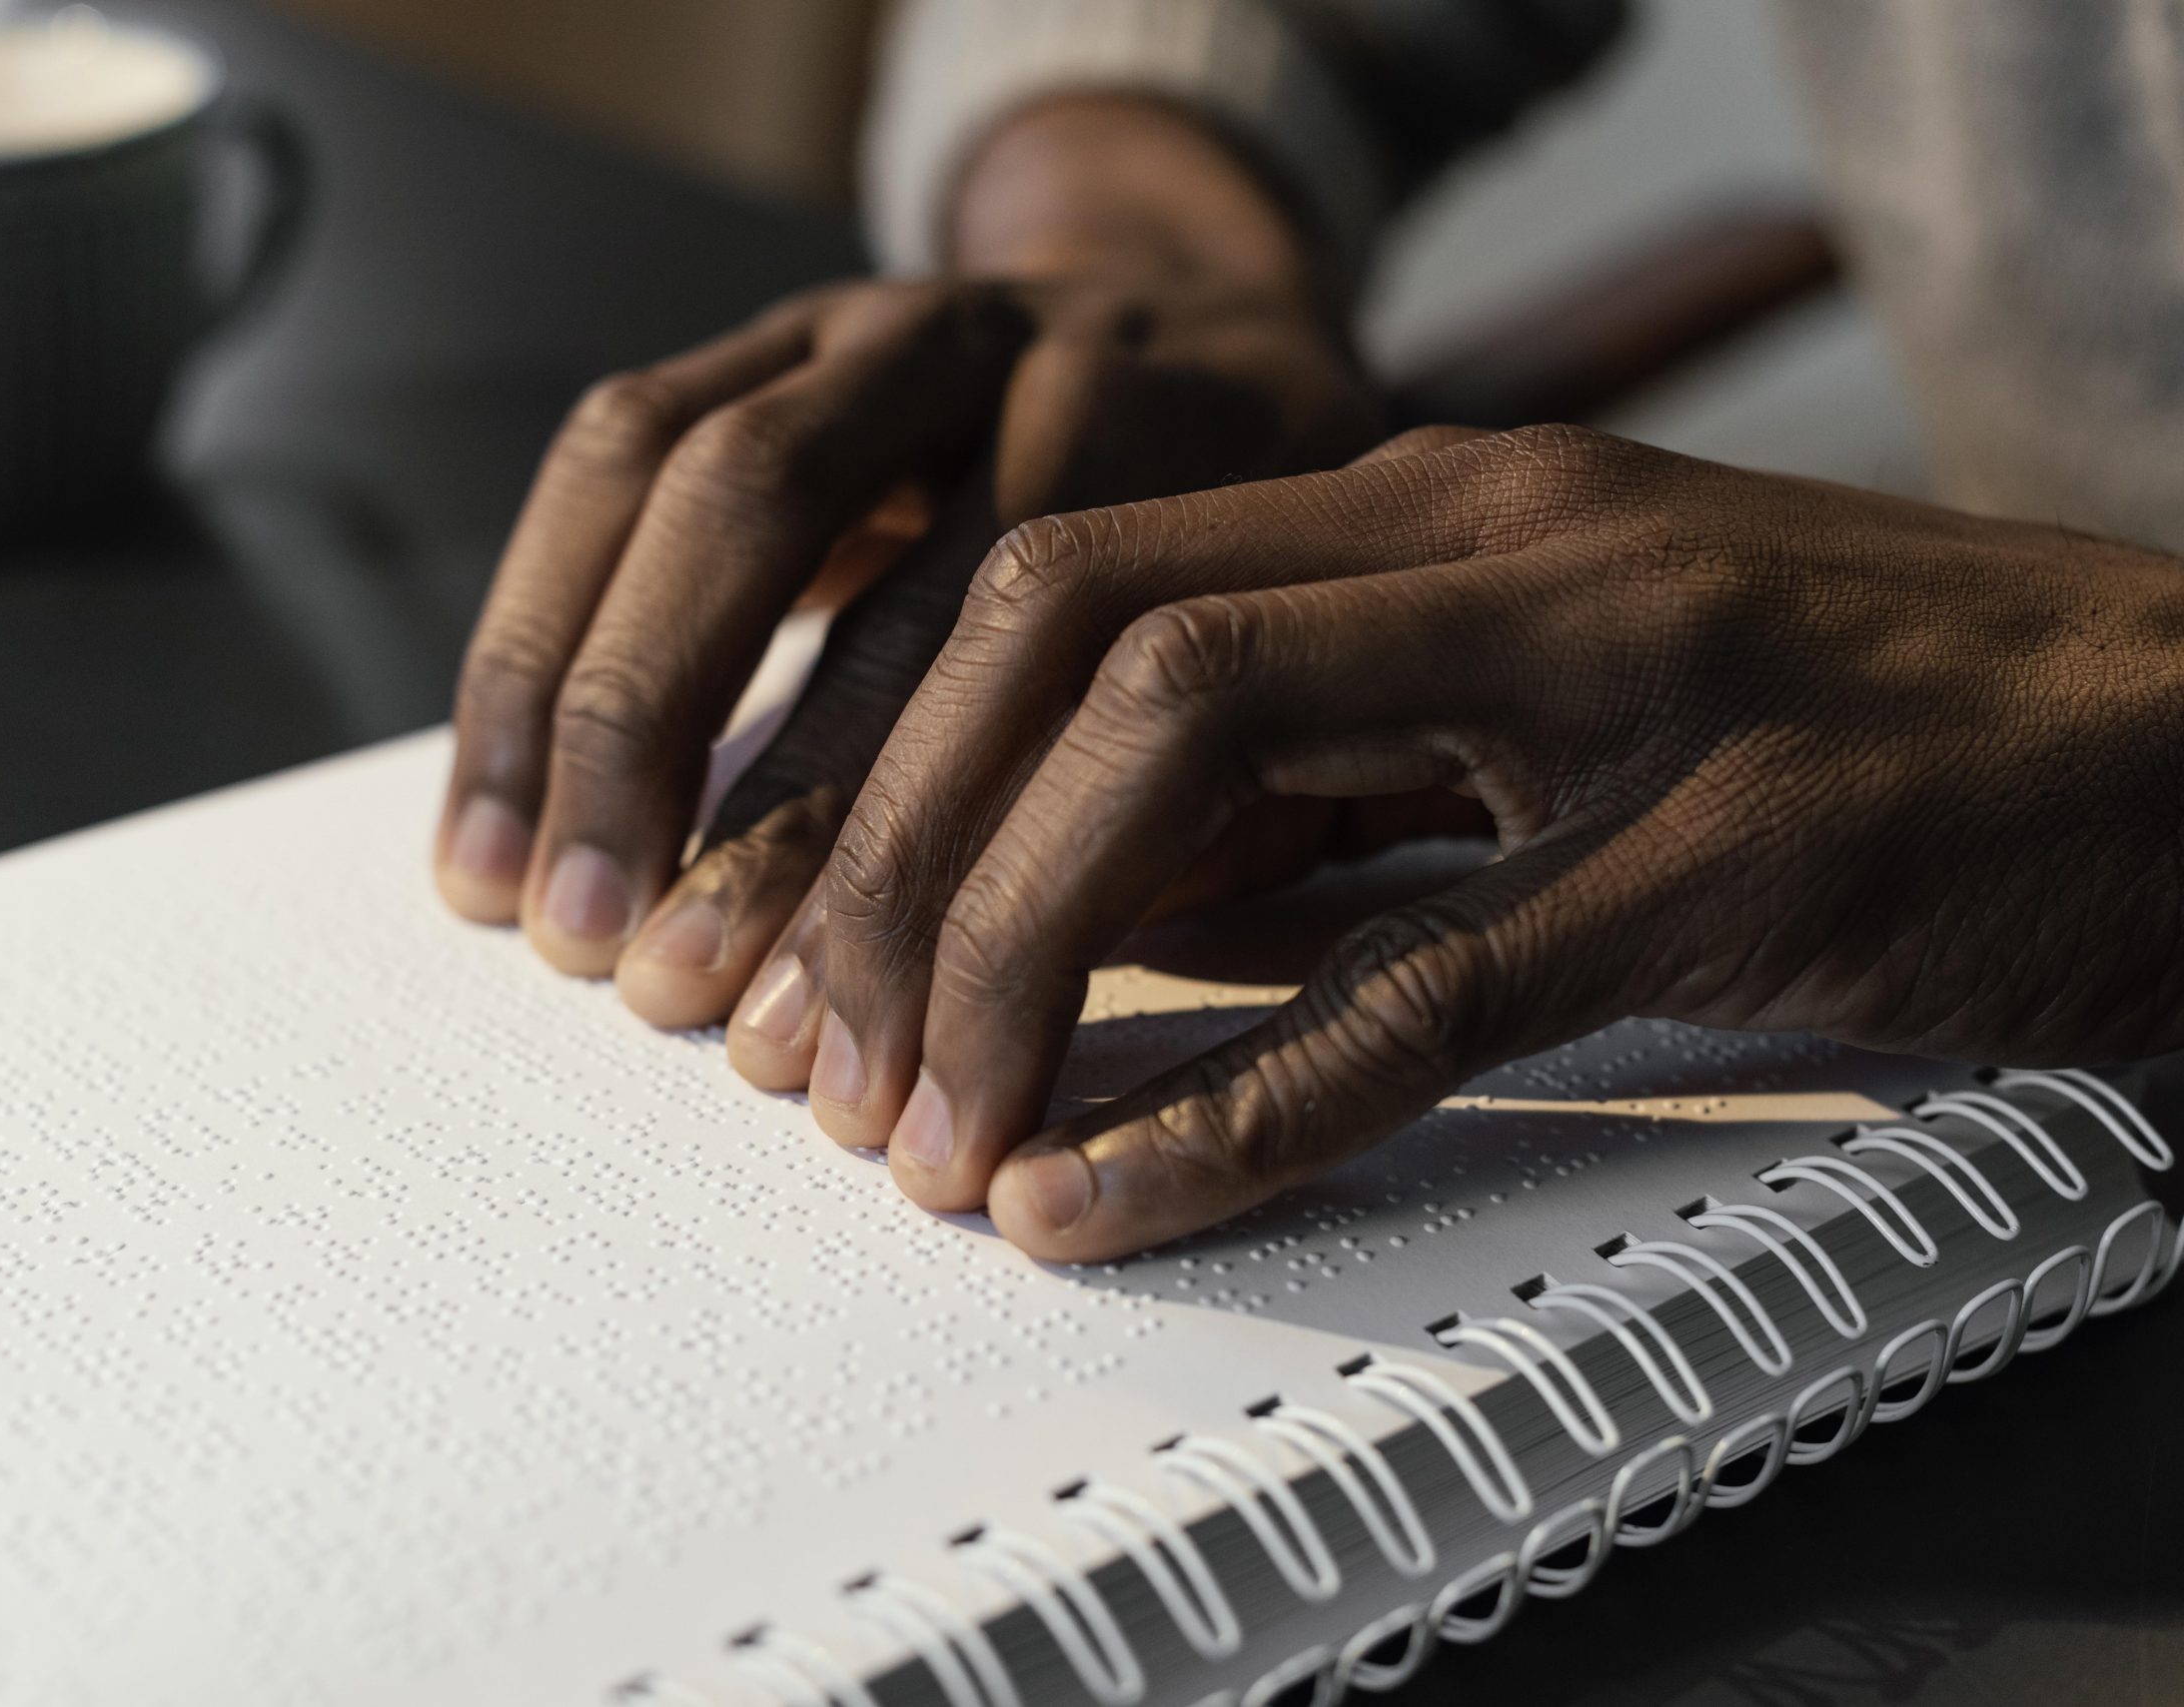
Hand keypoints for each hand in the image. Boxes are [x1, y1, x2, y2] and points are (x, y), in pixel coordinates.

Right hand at [433, 98, 1385, 1028]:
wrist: (1202, 307)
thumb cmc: (1253, 547)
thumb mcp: (1291, 656)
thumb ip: (1196, 798)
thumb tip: (1017, 1012)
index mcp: (1157, 416)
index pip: (1009, 631)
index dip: (923, 855)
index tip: (866, 1044)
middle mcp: (998, 338)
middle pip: (812, 524)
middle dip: (711, 769)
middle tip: (659, 983)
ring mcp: (869, 321)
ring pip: (685, 474)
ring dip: (587, 702)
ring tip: (523, 900)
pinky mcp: (765, 338)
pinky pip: (613, 452)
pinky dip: (535, 625)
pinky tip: (498, 782)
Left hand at [775, 423, 2183, 1258]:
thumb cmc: (1866, 729)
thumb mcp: (1547, 716)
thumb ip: (1331, 786)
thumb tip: (1100, 902)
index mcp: (1439, 506)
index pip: (1061, 584)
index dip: (900, 765)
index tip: (828, 938)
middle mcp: (1501, 546)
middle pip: (1076, 642)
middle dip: (908, 858)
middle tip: (829, 1053)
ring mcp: (1624, 680)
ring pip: (1196, 753)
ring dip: (1021, 956)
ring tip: (935, 1132)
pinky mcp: (1742, 851)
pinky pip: (1425, 980)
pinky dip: (1234, 1103)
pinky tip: (1110, 1193)